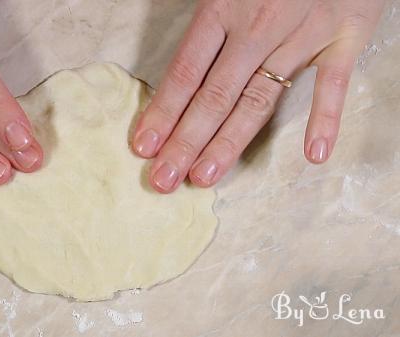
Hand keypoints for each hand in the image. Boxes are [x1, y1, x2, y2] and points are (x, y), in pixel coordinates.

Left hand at [132, 0, 384, 192]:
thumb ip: (202, 21)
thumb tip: (171, 68)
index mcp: (221, 8)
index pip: (185, 73)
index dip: (163, 113)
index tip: (144, 147)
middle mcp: (257, 27)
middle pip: (214, 96)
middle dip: (186, 141)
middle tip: (164, 180)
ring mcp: (302, 34)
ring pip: (260, 99)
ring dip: (230, 141)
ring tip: (205, 176)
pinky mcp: (344, 37)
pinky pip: (334, 84)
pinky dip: (326, 118)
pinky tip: (313, 155)